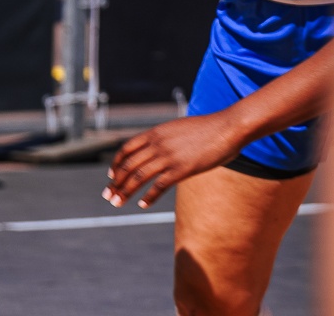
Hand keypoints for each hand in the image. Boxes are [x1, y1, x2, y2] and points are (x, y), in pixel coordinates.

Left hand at [102, 111, 247, 208]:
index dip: (116, 164)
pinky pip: (159, 185)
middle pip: (128, 165)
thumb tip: (159, 147)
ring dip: (125, 192)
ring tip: (117, 203)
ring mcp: (168, 157)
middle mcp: (157, 144)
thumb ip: (165, 138)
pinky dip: (149, 196)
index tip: (111, 176)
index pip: (126, 149)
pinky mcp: (181, 169)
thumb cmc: (205, 129)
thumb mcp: (177, 129)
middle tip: (108, 195)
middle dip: (116, 182)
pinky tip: (143, 204)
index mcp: (155, 133)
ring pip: (139, 176)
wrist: (226, 128)